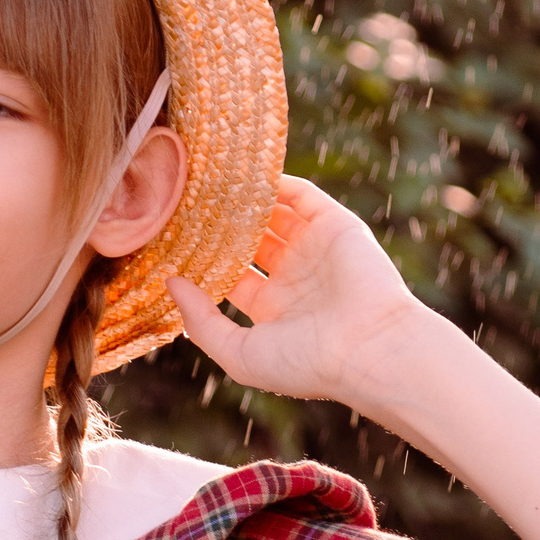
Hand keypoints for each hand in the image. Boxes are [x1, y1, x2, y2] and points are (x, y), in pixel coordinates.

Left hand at [166, 174, 437, 407]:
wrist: (368, 350)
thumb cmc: (306, 363)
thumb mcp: (239, 354)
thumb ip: (201, 321)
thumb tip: (170, 283)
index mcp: (274, 310)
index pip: (232, 275)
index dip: (204, 260)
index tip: (171, 242)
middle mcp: (295, 278)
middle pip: (250, 241)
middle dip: (221, 226)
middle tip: (185, 205)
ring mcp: (316, 249)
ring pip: (273, 214)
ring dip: (244, 201)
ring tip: (209, 185)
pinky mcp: (336, 226)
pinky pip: (302, 195)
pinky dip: (276, 183)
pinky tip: (243, 177)